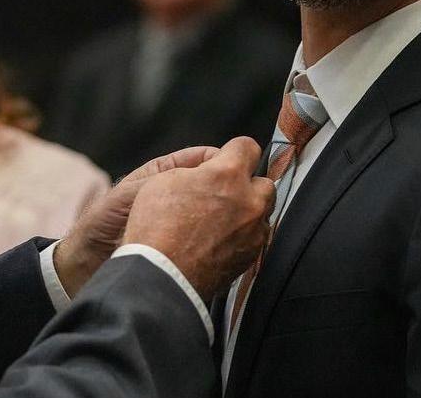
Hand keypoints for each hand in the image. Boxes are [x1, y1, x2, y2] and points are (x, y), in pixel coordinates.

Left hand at [53, 145, 220, 295]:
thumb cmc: (99, 224)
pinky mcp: (184, 247)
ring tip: (234, 218)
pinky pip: (207, 238)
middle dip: (224, 188)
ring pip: (212, 213)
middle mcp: (175, 197)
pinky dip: (218, 238)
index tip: (232, 168)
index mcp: (161, 175)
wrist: (86, 265)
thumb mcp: (127, 195)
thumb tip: (194, 175)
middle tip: (237, 195)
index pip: (198, 159)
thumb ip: (156, 183)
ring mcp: (182, 223)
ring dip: (223, 215)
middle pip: (210, 186)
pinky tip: (226, 241)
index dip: (216, 160)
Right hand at [123, 136, 274, 299]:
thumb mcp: (164, 179)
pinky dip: (242, 234)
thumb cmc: (158, 228)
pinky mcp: (252, 254)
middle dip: (245, 184)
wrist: (162, 274)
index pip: (246, 147)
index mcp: (227, 175)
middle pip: (262, 181)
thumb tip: (208, 170)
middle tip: (221, 192)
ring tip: (219, 218)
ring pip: (262, 210)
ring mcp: (254, 230)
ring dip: (246, 209)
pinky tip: (219, 238)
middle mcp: (249, 200)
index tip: (224, 159)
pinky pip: (256, 236)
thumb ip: (197, 169)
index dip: (232, 151)